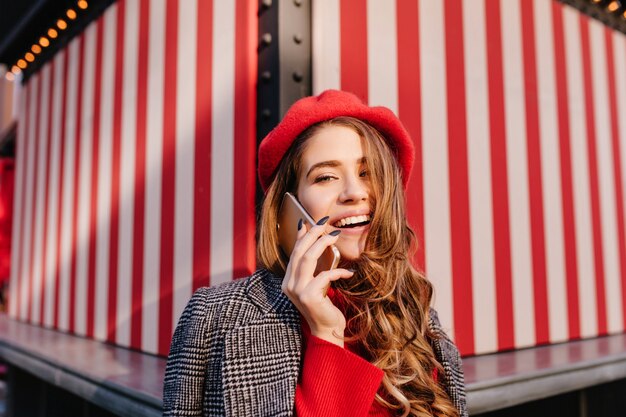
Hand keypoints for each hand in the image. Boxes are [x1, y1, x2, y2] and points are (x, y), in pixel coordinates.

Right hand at [281, 217, 353, 346]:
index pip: (294, 252)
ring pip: (307, 259)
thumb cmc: (324, 305)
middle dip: (313, 234)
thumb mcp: (316, 282)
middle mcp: (289, 285)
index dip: (303, 235)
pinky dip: (337, 271)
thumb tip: (311, 240)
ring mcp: (297, 291)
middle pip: (299, 252)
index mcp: (288, 280)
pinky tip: (349, 271)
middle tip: (325, 222)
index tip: (312, 220)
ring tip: (335, 236)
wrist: (327, 331)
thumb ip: (312, 264)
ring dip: (322, 244)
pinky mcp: (309, 297)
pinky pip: (324, 276)